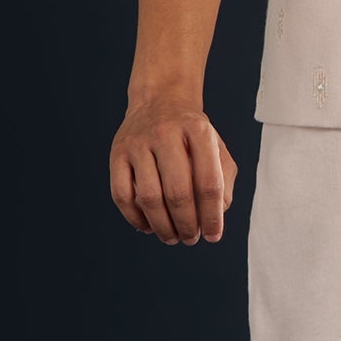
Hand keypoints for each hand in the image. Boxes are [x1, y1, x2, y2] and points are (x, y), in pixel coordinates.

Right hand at [110, 96, 236, 245]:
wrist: (160, 102)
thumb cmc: (191, 134)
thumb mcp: (216, 148)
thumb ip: (223, 180)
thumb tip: (216, 216)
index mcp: (198, 131)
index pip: (208, 183)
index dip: (212, 216)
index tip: (213, 235)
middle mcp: (166, 133)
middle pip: (178, 192)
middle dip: (187, 224)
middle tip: (191, 239)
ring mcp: (138, 142)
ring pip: (149, 197)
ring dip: (162, 226)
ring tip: (172, 237)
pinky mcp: (117, 153)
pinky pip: (122, 195)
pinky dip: (135, 218)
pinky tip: (148, 226)